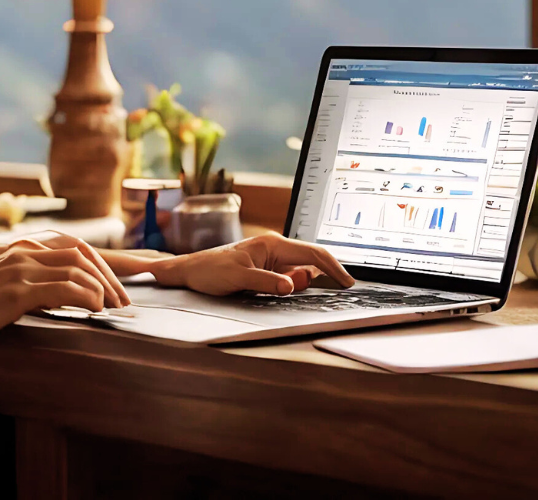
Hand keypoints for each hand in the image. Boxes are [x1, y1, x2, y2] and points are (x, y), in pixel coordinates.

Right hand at [0, 243, 123, 344]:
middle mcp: (23, 254)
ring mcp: (20, 271)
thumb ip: (26, 285)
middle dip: (106, 278)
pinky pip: (63, 289)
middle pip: (81, 257)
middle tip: (121, 300)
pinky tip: (93, 309)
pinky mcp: (17, 292)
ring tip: (111, 307)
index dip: (98, 268)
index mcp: (20, 250)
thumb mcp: (1, 287)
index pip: (73, 250)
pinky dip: (85, 297)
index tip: (111, 289)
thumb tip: (56, 298)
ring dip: (100, 289)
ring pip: (76, 271)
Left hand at [154, 233, 353, 295]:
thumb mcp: (238, 278)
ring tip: (314, 292)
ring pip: (303, 270)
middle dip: (328, 275)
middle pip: (312, 260)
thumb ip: (266, 282)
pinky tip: (294, 291)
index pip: (312, 253)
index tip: (347, 283)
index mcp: (272, 244)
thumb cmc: (210, 270)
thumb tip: (292, 286)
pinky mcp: (268, 268)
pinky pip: (291, 276)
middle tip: (342, 291)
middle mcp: (275, 248)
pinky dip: (299, 285)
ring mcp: (272, 258)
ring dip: (311, 282)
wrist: (190, 271)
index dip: (333, 268)